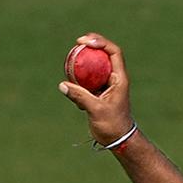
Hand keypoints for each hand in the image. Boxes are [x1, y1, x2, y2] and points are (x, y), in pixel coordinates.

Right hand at [59, 33, 133, 147]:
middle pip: (102, 54)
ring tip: (70, 65)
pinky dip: (78, 79)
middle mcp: (114, 78)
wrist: (119, 141)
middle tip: (76, 43)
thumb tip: (62, 85)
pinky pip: (87, 79)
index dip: (100, 42)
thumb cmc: (113, 126)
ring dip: (81, 63)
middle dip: (89, 47)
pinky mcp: (98, 92)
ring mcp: (106, 84)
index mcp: (119, 79)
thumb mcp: (96, 110)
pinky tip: (71, 87)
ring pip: (93, 66)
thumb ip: (80, 96)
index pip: (114, 52)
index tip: (85, 42)